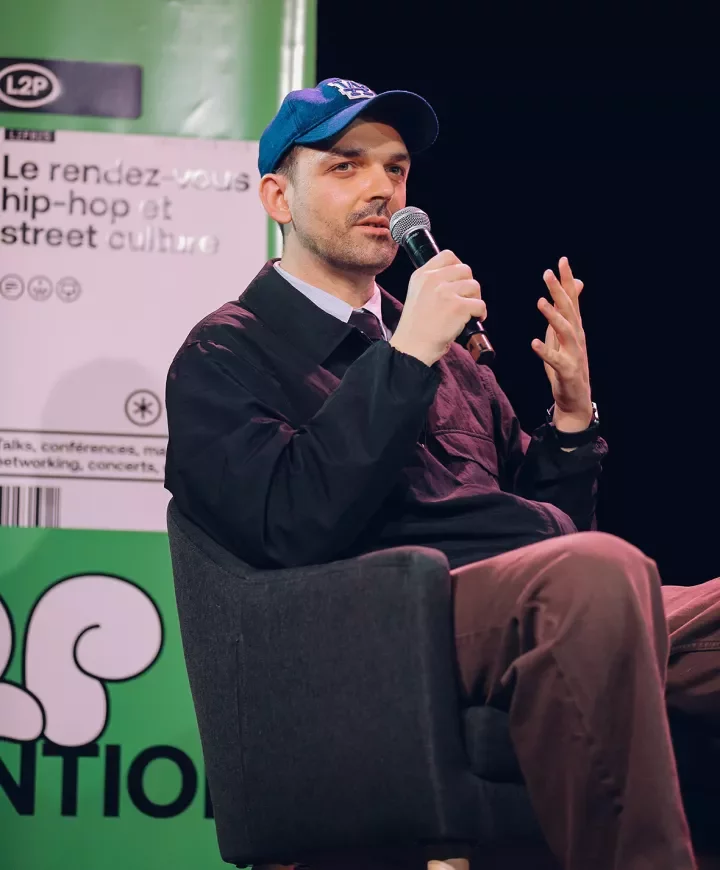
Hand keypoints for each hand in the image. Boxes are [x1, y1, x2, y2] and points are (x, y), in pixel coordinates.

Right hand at [391, 250, 486, 365]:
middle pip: (465, 269)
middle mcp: (433, 280)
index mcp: (421, 275)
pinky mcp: (458, 307)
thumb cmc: (415, 328)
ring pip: (475, 286)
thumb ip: (432, 284)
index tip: (459, 280)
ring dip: (475, 299)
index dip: (458, 267)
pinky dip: (480, 313)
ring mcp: (446, 292)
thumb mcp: (416, 295)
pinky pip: (480, 304)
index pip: (447, 256)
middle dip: (469, 285)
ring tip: (468, 312)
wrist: (412, 347)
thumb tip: (457, 281)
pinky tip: (472, 320)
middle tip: (466, 299)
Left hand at [532, 257, 592, 431]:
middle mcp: (577, 338)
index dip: (567, 281)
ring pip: (566, 332)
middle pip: (569, 310)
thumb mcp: (565, 336)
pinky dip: (546, 351)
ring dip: (553, 316)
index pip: (572, 300)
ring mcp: (574, 354)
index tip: (562, 261)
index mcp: (574, 328)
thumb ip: (566, 312)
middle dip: (559, 291)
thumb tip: (574, 286)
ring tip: (541, 302)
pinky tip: (535, 343)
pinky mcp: (567, 371)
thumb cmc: (567, 365)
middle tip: (548, 273)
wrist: (575, 399)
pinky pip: (556, 360)